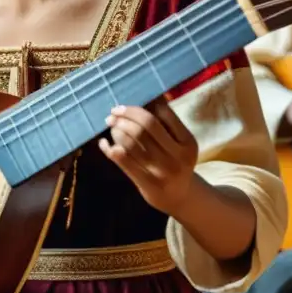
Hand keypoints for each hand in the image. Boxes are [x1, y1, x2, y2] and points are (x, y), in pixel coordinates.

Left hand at [99, 97, 199, 214]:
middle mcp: (177, 156)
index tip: (126, 105)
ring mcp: (162, 171)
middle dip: (126, 115)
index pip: (163, 114)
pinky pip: (123, 160)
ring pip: (131, 142)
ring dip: (117, 129)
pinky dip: (109, 148)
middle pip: (145, 126)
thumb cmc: (176, 162)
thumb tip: (151, 96)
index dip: (140, 107)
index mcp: (187, 142)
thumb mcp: (181, 143)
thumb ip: (168, 123)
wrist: (179, 196)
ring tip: (111, 125)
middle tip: (114, 112)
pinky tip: (104, 143)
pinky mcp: (147, 183)